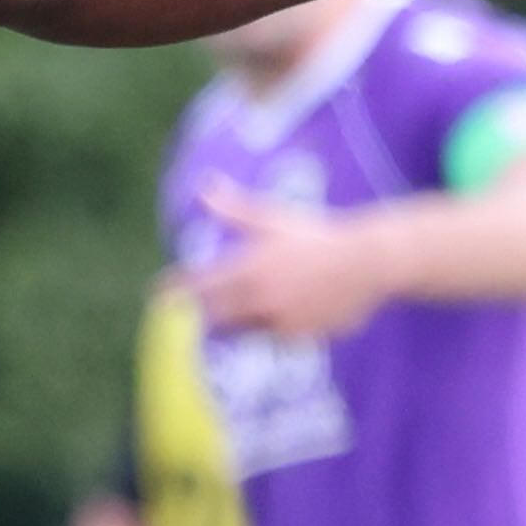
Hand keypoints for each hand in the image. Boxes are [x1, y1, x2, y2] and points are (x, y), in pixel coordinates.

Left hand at [177, 183, 404, 345]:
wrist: (368, 262)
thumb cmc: (317, 234)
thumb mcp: (274, 217)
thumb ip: (234, 209)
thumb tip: (203, 186)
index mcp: (248, 268)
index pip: (198, 286)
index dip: (174, 290)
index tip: (157, 294)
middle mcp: (259, 300)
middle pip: (214, 317)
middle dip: (204, 311)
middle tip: (197, 307)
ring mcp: (279, 322)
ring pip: (242, 330)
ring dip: (236, 321)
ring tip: (249, 303)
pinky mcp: (298, 338)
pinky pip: (272, 338)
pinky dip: (270, 328)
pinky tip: (285, 308)